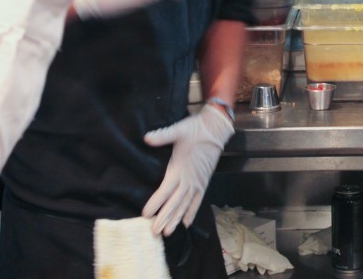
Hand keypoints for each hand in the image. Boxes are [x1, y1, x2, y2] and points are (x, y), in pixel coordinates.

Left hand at [142, 104, 234, 234]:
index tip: (146, 214)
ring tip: (168, 233)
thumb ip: (163, 136)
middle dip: (165, 218)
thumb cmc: (195, 130)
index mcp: (180, 169)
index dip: (156, 202)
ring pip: (186, 205)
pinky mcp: (204, 182)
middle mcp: (189, 179)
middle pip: (175, 203)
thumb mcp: (178, 130)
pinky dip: (192, 213)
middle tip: (155, 232)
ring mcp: (197, 183)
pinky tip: (186, 223)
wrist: (216, 130)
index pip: (165, 190)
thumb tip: (147, 137)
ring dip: (177, 219)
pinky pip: (197, 201)